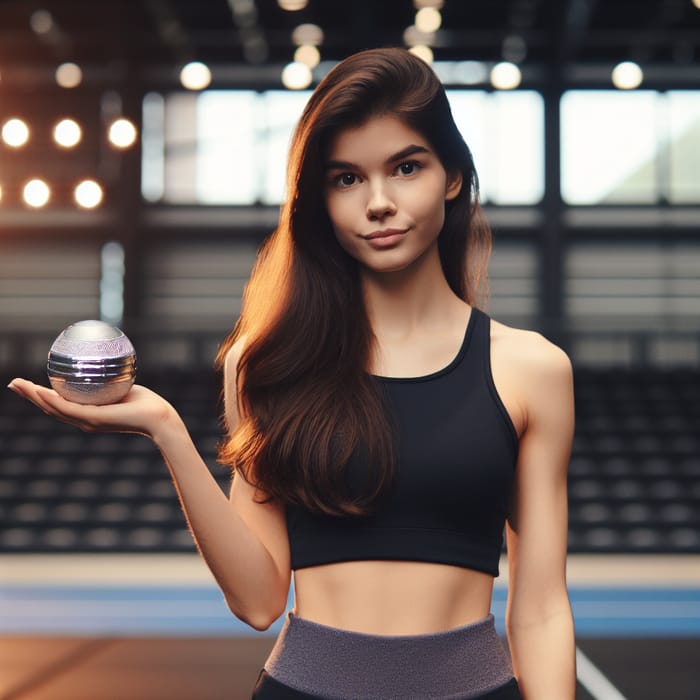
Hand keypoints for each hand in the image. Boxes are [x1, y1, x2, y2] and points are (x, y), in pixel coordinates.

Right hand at [7, 378, 176, 440]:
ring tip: (18, 386)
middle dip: (30, 396)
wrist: (157, 417)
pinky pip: (67, 408)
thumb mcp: (123, 385)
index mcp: (88, 414)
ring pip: (53, 409)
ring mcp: (86, 421)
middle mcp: (83, 420)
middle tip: (14, 384)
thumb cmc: (145, 402)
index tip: (29, 384)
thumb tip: (104, 359)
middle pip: (50, 408)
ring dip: (33, 397)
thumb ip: (111, 378)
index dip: (42, 395)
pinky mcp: (92, 419)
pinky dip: (51, 400)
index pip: (60, 404)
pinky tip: (39, 390)